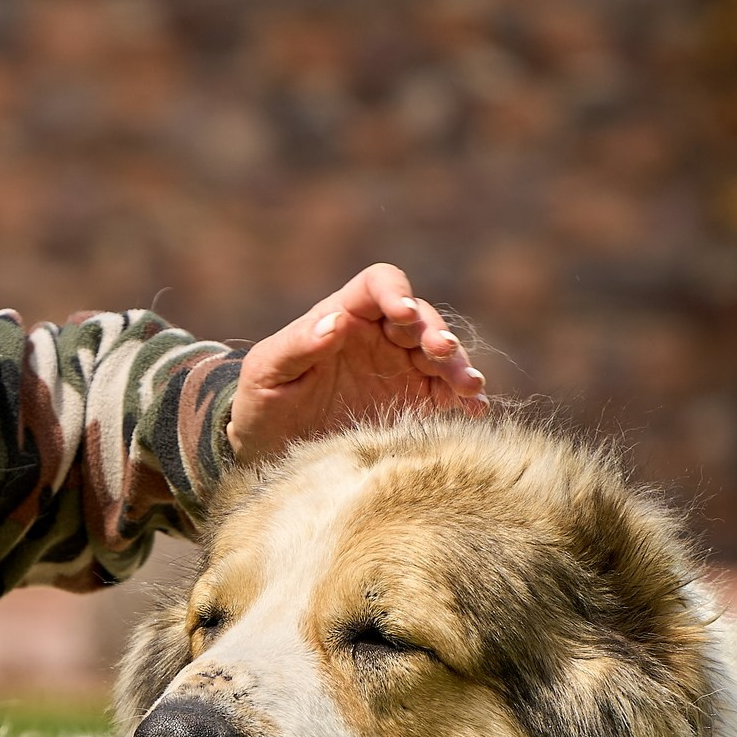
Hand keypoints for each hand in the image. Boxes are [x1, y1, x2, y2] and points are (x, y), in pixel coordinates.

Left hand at [225, 264, 486, 464]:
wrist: (271, 451)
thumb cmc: (262, 403)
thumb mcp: (268, 372)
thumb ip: (298, 345)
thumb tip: (336, 321)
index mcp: (345, 314)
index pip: (379, 284)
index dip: (395, 292)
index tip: (403, 314)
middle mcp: (380, 336)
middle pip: (421, 319)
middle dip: (435, 333)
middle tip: (443, 353)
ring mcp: (402, 369)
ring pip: (441, 355)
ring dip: (458, 366)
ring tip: (470, 387)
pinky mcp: (415, 403)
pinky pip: (446, 395)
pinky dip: (463, 400)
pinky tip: (474, 411)